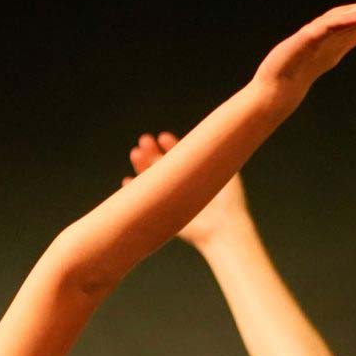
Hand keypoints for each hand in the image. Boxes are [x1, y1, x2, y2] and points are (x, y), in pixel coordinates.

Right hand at [127, 130, 250, 247]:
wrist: (221, 225)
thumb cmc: (228, 198)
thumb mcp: (222, 166)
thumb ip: (212, 149)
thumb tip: (206, 130)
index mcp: (197, 175)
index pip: (180, 156)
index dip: (170, 146)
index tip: (163, 137)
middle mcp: (184, 186)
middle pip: (162, 165)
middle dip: (152, 152)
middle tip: (144, 140)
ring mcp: (173, 199)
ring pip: (152, 180)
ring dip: (142, 166)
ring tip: (135, 153)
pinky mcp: (164, 213)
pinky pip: (145, 201)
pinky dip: (134, 192)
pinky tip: (127, 182)